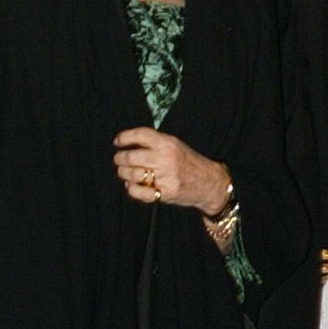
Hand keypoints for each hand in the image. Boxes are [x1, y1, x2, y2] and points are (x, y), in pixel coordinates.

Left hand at [113, 128, 230, 211]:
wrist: (210, 183)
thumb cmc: (189, 163)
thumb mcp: (176, 145)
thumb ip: (155, 143)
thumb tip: (128, 141)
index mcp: (168, 144)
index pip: (141, 135)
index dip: (125, 137)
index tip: (117, 141)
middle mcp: (166, 159)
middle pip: (130, 157)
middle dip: (119, 158)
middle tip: (118, 159)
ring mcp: (165, 177)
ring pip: (131, 174)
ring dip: (123, 173)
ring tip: (124, 172)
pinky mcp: (164, 193)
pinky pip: (138, 192)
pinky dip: (131, 189)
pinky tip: (132, 185)